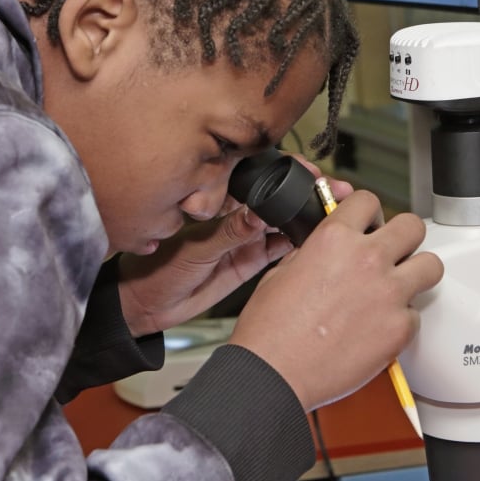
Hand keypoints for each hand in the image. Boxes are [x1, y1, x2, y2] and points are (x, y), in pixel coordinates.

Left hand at [117, 157, 353, 336]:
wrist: (148, 308)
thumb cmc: (156, 271)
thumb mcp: (195, 249)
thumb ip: (230, 233)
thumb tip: (258, 214)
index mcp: (219, 202)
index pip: (258, 179)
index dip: (286, 173)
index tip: (308, 172)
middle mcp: (235, 217)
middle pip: (278, 199)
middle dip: (306, 193)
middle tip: (332, 192)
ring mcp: (245, 239)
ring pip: (284, 223)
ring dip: (306, 218)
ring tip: (330, 215)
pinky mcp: (250, 262)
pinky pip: (280, 250)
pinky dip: (297, 245)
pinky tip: (312, 242)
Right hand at [228, 190, 442, 411]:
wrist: (275, 372)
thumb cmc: (271, 330)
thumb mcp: (282, 272)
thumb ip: (312, 253)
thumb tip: (324, 250)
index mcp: (334, 239)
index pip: (368, 201)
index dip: (368, 213)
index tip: (369, 224)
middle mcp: (367, 260)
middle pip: (412, 225)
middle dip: (403, 237)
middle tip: (393, 251)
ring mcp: (388, 293)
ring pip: (431, 265)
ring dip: (417, 272)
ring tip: (401, 285)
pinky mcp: (399, 329)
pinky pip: (416, 314)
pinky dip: (402, 320)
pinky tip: (382, 326)